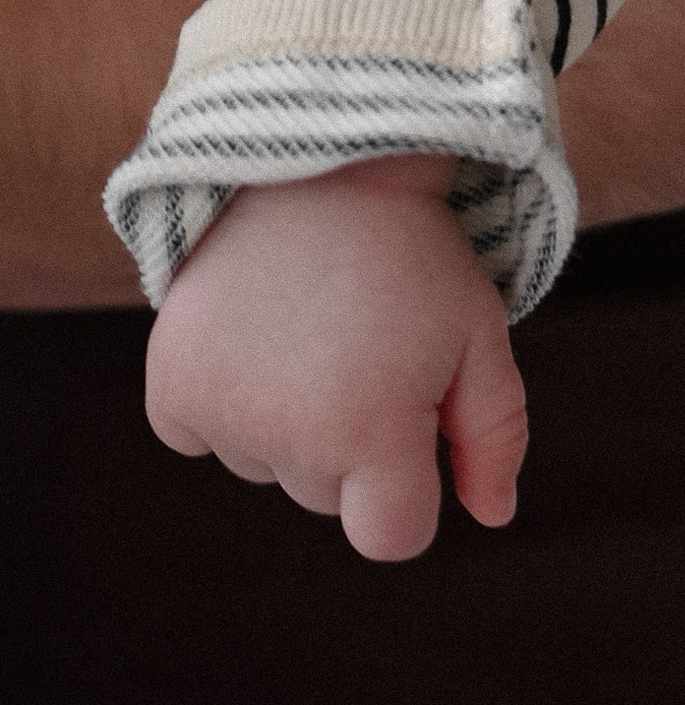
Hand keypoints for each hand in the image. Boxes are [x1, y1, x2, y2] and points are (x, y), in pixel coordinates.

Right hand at [144, 154, 526, 561]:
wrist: (315, 166)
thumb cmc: (412, 256)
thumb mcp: (478, 332)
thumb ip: (495, 435)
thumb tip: (493, 516)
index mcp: (376, 432)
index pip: (393, 537)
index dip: (409, 492)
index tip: (411, 428)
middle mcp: (290, 439)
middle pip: (328, 496)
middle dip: (353, 439)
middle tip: (363, 344)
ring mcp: (223, 415)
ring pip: (268, 466)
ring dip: (288, 419)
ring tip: (311, 326)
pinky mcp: (170, 388)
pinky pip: (200, 435)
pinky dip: (225, 399)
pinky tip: (255, 334)